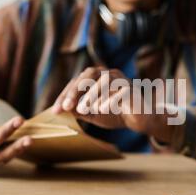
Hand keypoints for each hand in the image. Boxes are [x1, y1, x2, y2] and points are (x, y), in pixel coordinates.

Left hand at [51, 66, 175, 142]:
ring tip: (82, 110)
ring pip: (105, 80)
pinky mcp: (132, 89)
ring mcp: (121, 80)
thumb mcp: (92, 114)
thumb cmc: (115, 114)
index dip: (65, 95)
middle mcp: (108, 74)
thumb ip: (79, 110)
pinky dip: (110, 99)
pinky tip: (102, 110)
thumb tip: (63, 109)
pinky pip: (120, 91)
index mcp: (97, 78)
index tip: (56, 110)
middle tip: (66, 107)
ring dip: (91, 95)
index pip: (77, 82)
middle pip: (89, 75)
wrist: (139, 120)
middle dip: (75, 91)